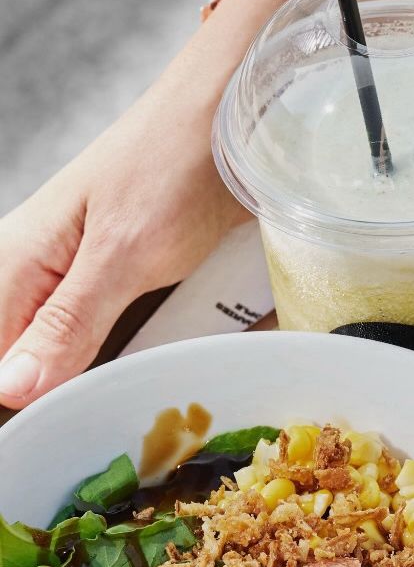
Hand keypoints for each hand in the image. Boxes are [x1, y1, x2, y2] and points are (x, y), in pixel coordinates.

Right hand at [0, 0, 272, 408]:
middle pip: (28, 369)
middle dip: (56, 405)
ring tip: (127, 420)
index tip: (35, 458)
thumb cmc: (177, 160)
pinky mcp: (128, 285)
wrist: (238, 108)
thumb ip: (67, 323)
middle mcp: (40, 276)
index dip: (17, 409)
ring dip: (101, 388)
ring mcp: (85, 282)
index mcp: (16, 263)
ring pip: (73, 363)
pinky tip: (161, 379)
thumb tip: (10, 390)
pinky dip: (141, 360)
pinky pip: (120, 341)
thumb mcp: (125, 251)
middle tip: (90, 445)